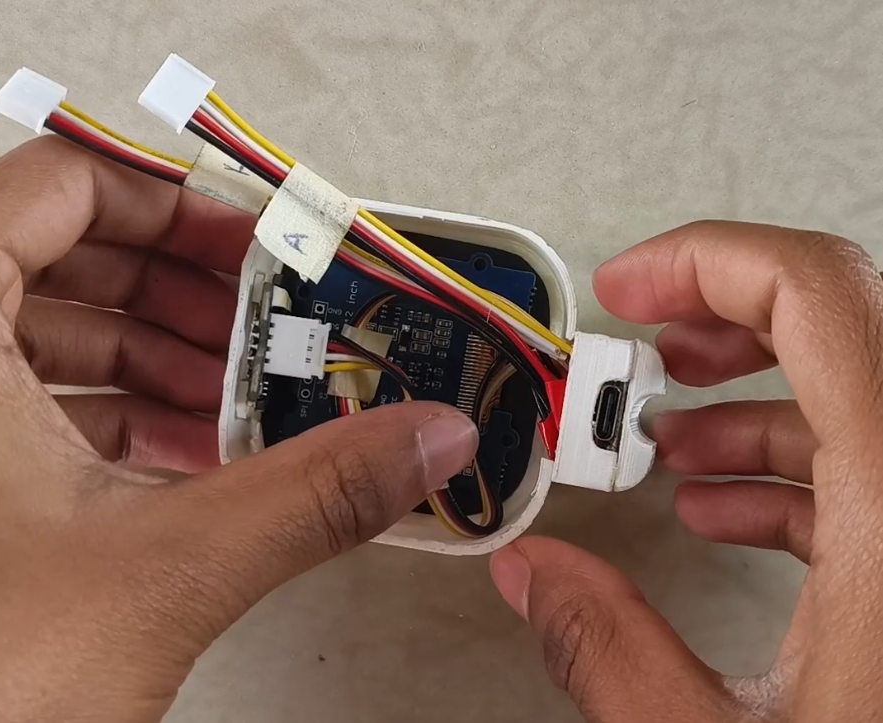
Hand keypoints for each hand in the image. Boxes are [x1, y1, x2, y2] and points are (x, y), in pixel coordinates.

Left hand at [0, 137, 478, 721]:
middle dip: (177, 288)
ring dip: (154, 354)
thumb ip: (317, 493)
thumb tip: (422, 441)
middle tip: (260, 319)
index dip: (166, 205)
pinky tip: (189, 454)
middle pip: (59, 256)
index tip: (243, 244)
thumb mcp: (171, 565)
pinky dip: (118, 414)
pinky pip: (32, 404)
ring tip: (236, 392)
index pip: (55, 190)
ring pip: (45, 334)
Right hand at [491, 221, 882, 721]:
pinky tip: (734, 511)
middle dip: (720, 323)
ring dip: (753, 403)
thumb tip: (533, 579)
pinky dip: (797, 467)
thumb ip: (607, 650)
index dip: (706, 261)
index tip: (630, 286)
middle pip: (842, 323)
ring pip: (858, 398)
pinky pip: (875, 469)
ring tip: (672, 444)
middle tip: (646, 348)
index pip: (816, 297)